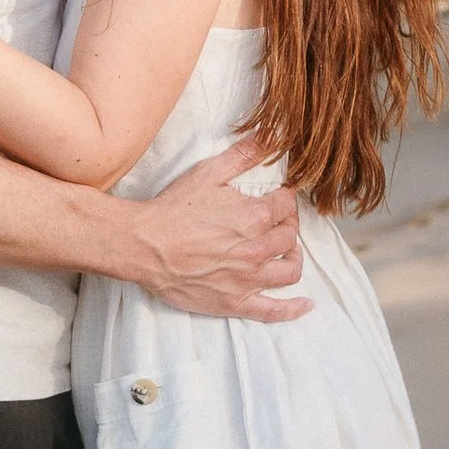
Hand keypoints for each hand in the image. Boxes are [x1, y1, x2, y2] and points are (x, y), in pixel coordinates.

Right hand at [129, 139, 306, 322]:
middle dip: (288, 224)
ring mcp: (248, 279)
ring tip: (286, 251)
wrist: (143, 245)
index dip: (285, 198)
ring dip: (293, 258)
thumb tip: (270, 137)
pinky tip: (305, 304)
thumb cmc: (172, 210)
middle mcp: (258, 249)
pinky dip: (293, 309)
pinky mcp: (235, 301)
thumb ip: (242, 155)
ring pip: (290, 270)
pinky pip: (273, 311)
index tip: (280, 196)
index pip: (287, 205)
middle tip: (277, 220)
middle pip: (289, 236)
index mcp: (256, 216)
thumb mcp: (208, 173)